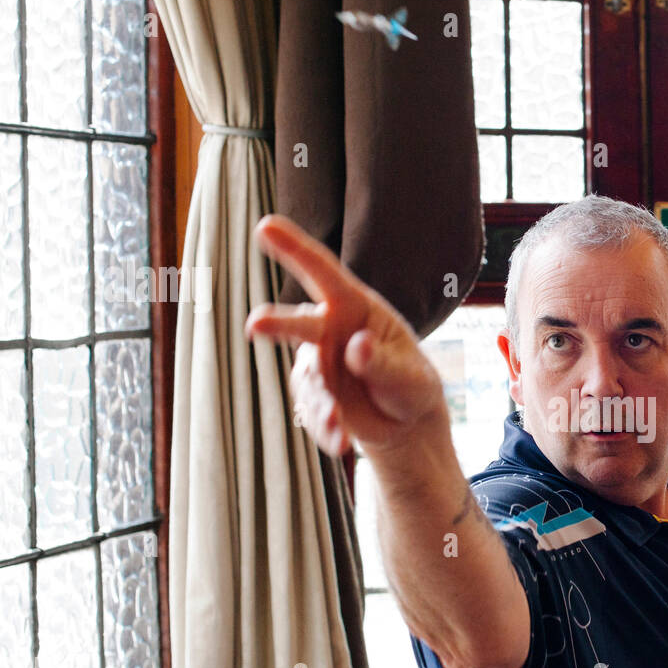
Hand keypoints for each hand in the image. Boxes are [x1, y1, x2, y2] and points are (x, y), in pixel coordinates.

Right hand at [244, 214, 446, 458]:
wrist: (406, 424)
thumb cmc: (412, 384)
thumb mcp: (410, 375)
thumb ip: (382, 361)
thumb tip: (355, 346)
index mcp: (356, 308)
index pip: (324, 274)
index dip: (295, 249)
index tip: (266, 225)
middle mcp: (330, 330)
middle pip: (299, 323)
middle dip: (278, 323)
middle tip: (256, 324)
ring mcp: (318, 363)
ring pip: (307, 379)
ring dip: (321, 403)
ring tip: (338, 425)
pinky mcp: (313, 394)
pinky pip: (311, 410)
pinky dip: (324, 426)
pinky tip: (339, 442)